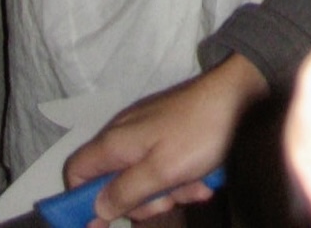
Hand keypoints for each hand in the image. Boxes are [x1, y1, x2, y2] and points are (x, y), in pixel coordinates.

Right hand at [64, 57, 266, 224]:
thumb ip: (126, 192)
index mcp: (114, 143)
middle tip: (167, 200)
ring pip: (142, 178)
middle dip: (140, 201)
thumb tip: (96, 208)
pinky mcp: (166, 135)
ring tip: (194, 185)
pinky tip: (203, 179)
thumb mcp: (161, 171)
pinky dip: (180, 178)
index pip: (76, 172)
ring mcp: (145, 134)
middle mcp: (123, 136)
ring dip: (168, 191)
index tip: (107, 220)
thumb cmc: (197, 133)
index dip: (83, 200)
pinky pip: (163, 166)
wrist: (235, 96)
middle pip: (112, 183)